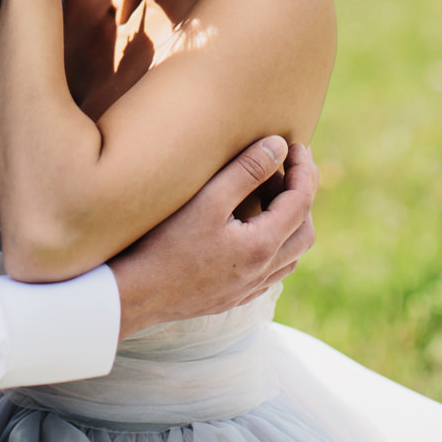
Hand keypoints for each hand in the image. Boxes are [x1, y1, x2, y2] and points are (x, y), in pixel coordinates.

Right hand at [110, 137, 318, 339]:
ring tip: (270, 195)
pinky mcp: (234, 296)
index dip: (302, 170)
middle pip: (305, 231)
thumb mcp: (206, 200)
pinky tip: (252, 232)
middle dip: (302, 195)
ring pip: (291, 255)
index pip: (301, 202)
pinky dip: (275, 245)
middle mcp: (263, 271)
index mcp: (262, 246)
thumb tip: (278, 145)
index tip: (294, 145)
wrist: (136, 294)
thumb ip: (245, 171)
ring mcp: (249, 288)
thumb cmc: (165, 244)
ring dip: (291, 223)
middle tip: (285, 167)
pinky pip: (272, 272)